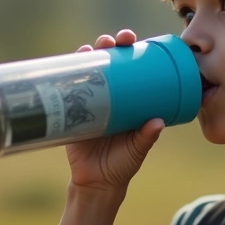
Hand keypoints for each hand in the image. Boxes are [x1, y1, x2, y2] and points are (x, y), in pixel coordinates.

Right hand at [65, 30, 164, 195]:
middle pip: (109, 62)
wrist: (96, 183)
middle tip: (118, 40)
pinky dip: (66, 74)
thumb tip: (157, 122)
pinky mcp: (70, 111)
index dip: (133, 52)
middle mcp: (109, 95)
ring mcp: (89, 101)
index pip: (132, 68)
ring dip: (89, 53)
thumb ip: (145, 138)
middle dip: (112, 45)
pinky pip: (67, 89)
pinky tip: (69, 61)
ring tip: (92, 47)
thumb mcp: (136, 150)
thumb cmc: (122, 165)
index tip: (136, 42)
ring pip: (88, 70)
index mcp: (128, 100)